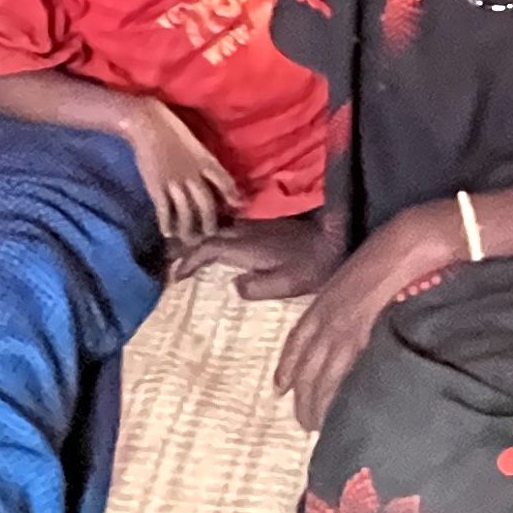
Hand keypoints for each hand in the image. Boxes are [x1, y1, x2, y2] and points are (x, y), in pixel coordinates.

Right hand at [118, 95, 239, 245]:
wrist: (148, 125)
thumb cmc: (174, 132)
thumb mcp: (198, 146)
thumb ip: (209, 164)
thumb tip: (220, 179)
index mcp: (207, 162)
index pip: (226, 183)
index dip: (233, 197)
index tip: (237, 209)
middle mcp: (194, 175)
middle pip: (207, 205)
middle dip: (210, 223)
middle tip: (210, 235)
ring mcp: (175, 183)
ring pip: (186, 212)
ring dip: (188, 228)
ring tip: (189, 239)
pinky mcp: (157, 187)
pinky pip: (164, 210)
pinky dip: (166, 223)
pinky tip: (167, 232)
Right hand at [177, 212, 343, 300]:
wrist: (336, 240)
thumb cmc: (313, 267)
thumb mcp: (286, 284)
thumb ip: (257, 287)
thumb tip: (234, 286)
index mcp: (248, 246)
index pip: (209, 248)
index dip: (190, 260)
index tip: (176, 274)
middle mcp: (248, 232)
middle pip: (210, 234)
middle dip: (191, 248)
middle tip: (176, 265)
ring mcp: (258, 226)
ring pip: (222, 229)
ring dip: (205, 239)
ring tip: (192, 255)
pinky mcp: (268, 225)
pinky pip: (234, 228)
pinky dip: (221, 237)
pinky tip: (223, 246)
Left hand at [275, 206, 456, 431]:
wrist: (406, 244)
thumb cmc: (386, 255)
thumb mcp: (354, 280)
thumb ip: (346, 304)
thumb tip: (350, 329)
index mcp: (322, 302)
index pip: (296, 342)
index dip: (286, 368)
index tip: (279, 390)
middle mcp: (325, 317)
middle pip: (305, 365)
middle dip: (301, 396)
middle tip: (304, 421)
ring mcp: (342, 327)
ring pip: (319, 375)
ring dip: (315, 403)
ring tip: (317, 426)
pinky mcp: (361, 333)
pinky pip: (341, 371)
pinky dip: (336, 393)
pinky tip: (337, 409)